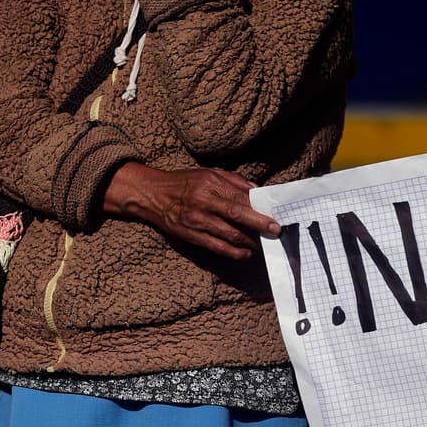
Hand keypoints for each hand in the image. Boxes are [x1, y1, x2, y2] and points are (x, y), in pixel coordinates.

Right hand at [104, 161, 280, 259]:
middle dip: (259, 225)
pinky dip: (233, 252)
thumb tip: (256, 191)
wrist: (151, 194)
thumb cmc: (182, 182)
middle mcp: (203, 201)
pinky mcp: (190, 234)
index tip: (275, 216)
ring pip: (229, 233)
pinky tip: (245, 253)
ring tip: (260, 243)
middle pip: (238, 215)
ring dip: (249, 241)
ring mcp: (196, 219)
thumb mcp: (207, 172)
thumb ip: (232, 180)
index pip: (241, 197)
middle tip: (275, 232)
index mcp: (210, 183)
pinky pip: (216, 246)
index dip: (260, 208)